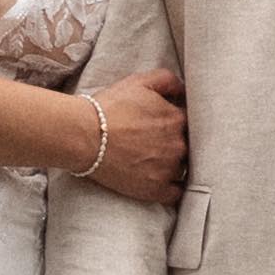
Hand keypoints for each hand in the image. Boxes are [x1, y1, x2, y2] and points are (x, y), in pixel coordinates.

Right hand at [83, 64, 187, 206]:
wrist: (85, 136)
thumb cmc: (110, 107)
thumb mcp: (139, 82)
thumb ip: (167, 80)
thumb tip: (182, 89)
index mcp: (177, 119)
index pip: (190, 121)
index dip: (178, 122)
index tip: (165, 125)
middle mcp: (178, 145)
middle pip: (188, 145)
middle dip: (176, 143)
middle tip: (158, 143)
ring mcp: (168, 169)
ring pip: (183, 168)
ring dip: (175, 165)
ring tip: (155, 162)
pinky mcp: (156, 189)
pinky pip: (176, 194)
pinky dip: (172, 189)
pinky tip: (162, 182)